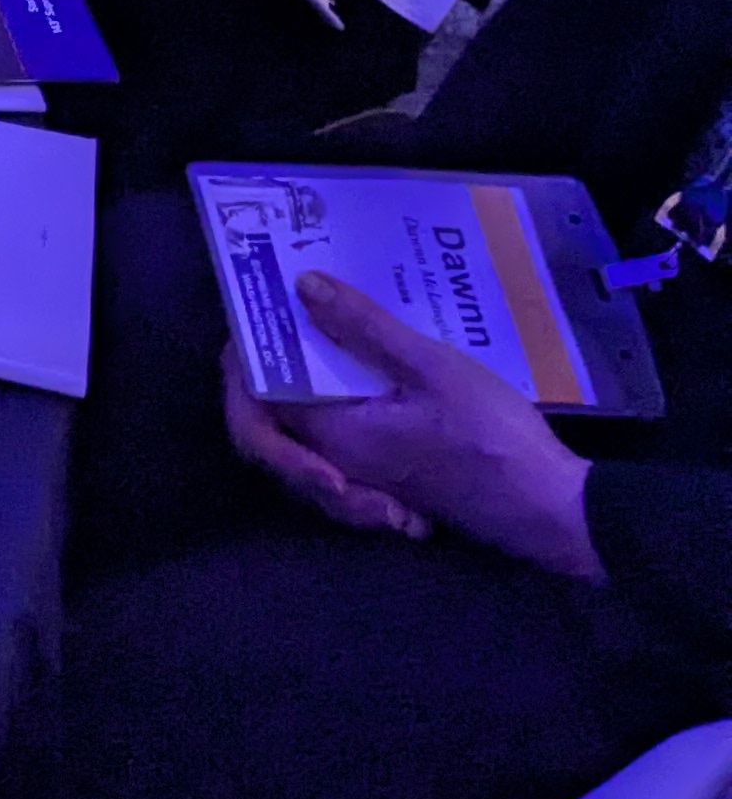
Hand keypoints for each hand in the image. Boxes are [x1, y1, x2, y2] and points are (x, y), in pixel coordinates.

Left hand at [237, 274, 601, 579]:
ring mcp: (364, 476)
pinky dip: (339, 400)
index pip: (254, 401)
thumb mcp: (430, 367)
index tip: (262, 306)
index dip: (246, 354)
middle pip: (269, 421)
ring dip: (306, 381)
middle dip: (269, 367)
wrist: (552, 511)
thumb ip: (363, 328)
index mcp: (334, 436)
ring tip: (325, 327)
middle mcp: (337, 463)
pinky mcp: (390, 475)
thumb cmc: (492, 437)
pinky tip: (365, 371)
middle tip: (293, 315)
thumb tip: (302, 286)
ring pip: (303, 432)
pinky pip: (338, 442)